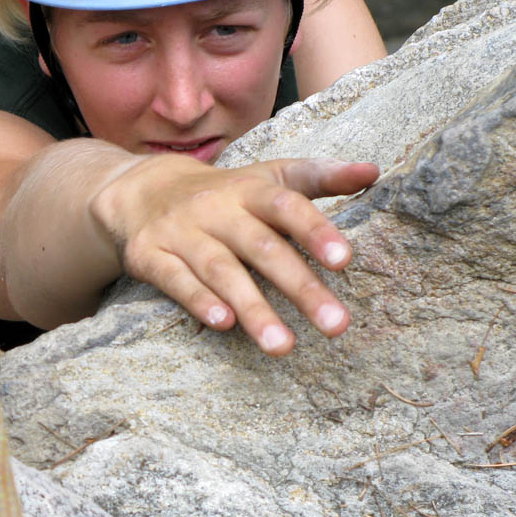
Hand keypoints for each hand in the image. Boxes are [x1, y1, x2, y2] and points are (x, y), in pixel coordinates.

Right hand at [89, 155, 378, 354]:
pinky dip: (198, 300)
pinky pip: (175, 279)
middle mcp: (217, 210)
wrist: (141, 191)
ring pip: (220, 271)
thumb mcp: (268, 177)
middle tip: (337, 326)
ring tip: (284, 346)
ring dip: (253, 308)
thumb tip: (373, 170)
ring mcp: (182, 232)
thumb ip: (319, 177)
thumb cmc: (224, 193)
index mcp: (250, 190)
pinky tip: (223, 323)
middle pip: (261, 247)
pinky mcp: (149, 255)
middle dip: (300, 287)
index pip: (287, 205)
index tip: (344, 261)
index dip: (314, 231)